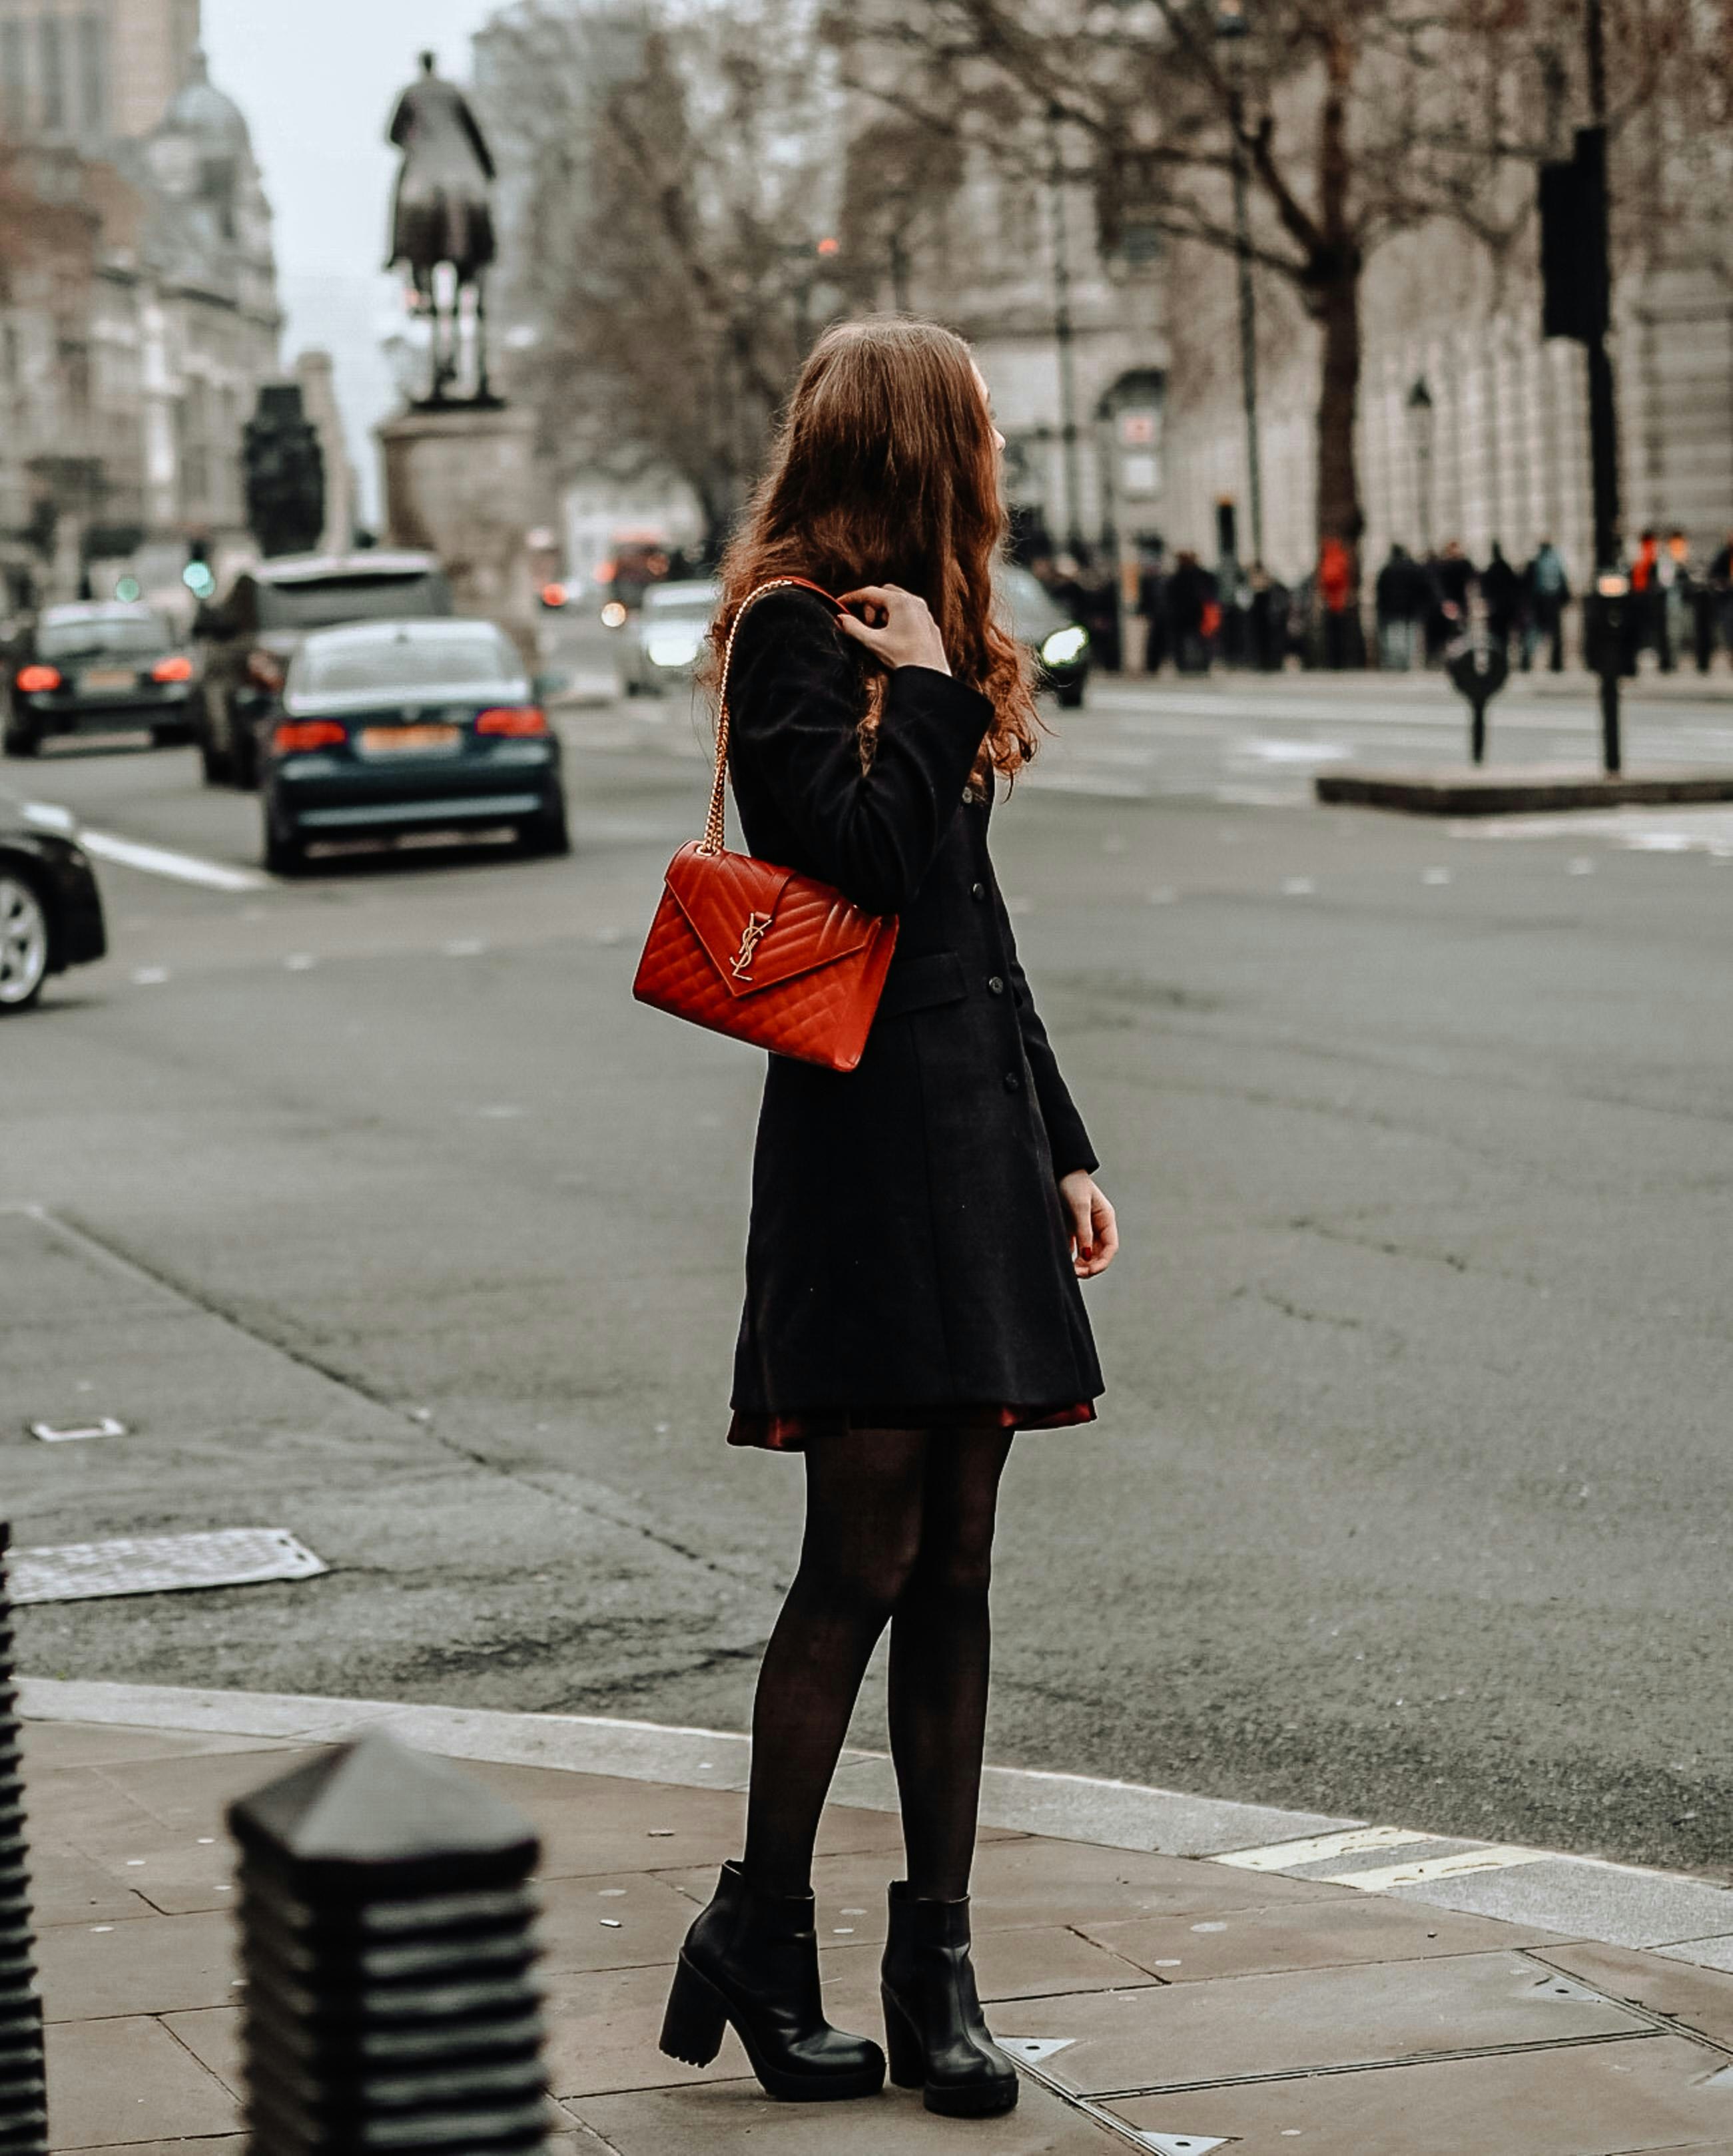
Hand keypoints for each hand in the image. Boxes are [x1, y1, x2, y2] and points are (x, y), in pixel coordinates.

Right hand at [836, 585, 950, 674]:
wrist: (930, 677)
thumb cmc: (904, 659)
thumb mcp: (873, 643)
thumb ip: (853, 628)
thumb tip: (841, 619)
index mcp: (900, 602)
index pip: (870, 592)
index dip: (852, 597)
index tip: (840, 603)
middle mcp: (915, 602)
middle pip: (885, 593)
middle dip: (871, 606)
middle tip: (867, 625)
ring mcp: (925, 613)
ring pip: (898, 603)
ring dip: (884, 613)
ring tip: (881, 633)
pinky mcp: (929, 625)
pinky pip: (910, 613)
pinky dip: (897, 619)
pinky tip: (894, 637)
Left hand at [1060, 1171, 1117, 1278]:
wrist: (1058, 1169)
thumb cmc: (1072, 1184)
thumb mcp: (1079, 1206)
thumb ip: (1084, 1230)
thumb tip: (1086, 1255)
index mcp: (1106, 1219)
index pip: (1110, 1247)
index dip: (1102, 1262)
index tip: (1089, 1270)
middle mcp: (1098, 1226)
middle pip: (1099, 1253)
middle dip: (1090, 1266)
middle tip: (1075, 1273)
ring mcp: (1085, 1227)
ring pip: (1087, 1253)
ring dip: (1081, 1264)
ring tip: (1069, 1270)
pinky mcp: (1071, 1228)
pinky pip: (1074, 1247)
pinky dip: (1070, 1257)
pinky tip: (1062, 1261)